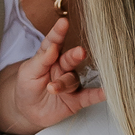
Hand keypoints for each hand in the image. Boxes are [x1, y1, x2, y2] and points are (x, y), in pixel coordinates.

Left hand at [0, 17, 105, 134]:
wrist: (28, 112)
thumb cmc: (27, 87)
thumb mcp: (28, 72)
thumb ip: (41, 60)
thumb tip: (53, 46)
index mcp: (49, 57)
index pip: (53, 42)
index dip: (58, 33)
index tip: (63, 22)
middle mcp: (62, 68)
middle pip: (70, 59)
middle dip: (74, 56)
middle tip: (80, 52)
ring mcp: (70, 83)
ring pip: (72, 79)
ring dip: (64, 83)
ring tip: (52, 88)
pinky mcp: (76, 99)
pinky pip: (89, 96)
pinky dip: (98, 94)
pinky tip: (107, 91)